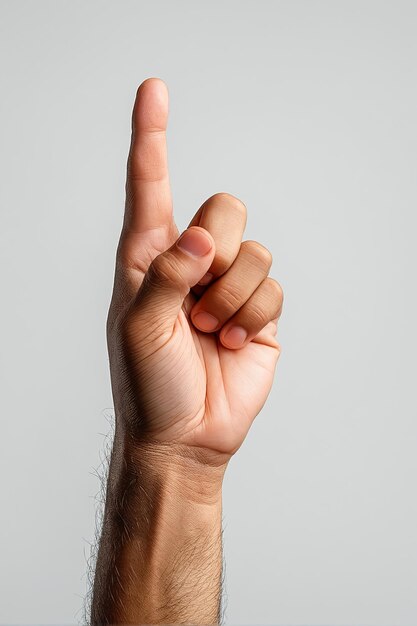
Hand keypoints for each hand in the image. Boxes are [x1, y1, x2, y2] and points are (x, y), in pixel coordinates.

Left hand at [107, 78, 282, 466]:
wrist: (184, 433)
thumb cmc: (147, 382)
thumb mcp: (137, 327)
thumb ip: (164, 274)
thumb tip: (197, 236)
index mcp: (148, 256)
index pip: (149, 184)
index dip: (151, 136)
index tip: (153, 89)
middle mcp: (190, 261)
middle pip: (224, 206)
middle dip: (217, 248)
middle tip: (197, 296)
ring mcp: (227, 285)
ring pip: (254, 250)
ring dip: (232, 298)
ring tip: (208, 333)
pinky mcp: (258, 311)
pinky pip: (273, 287)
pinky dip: (252, 318)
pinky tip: (230, 344)